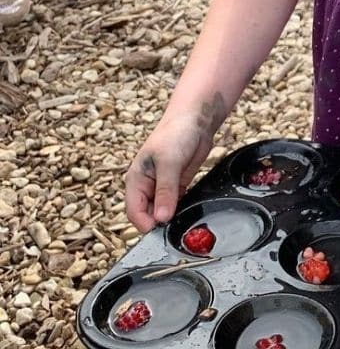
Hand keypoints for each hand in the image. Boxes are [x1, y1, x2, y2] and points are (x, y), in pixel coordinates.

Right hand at [124, 114, 211, 232]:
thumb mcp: (170, 162)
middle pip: (147, 214)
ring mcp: (162, 186)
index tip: (160, 229)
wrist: (196, 119)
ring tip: (181, 218)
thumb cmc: (176, 133)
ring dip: (170, 217)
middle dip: (158, 222)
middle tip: (173, 226)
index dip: (145, 224)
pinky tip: (188, 210)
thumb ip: (166, 190)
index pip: (134, 211)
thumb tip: (162, 217)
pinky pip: (176, 204)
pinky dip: (180, 209)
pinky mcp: (177, 185)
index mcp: (136, 179)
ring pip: (162, 211)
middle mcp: (147, 185)